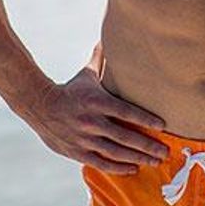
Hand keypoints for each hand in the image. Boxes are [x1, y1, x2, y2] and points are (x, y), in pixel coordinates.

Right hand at [28, 62, 167, 175]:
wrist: (40, 106)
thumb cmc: (70, 90)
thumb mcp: (86, 74)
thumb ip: (102, 59)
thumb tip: (111, 37)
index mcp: (96, 101)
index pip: (125, 111)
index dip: (144, 119)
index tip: (162, 125)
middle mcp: (91, 121)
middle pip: (124, 136)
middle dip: (146, 145)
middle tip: (165, 151)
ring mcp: (84, 139)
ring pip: (115, 152)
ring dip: (137, 158)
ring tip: (155, 161)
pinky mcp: (77, 152)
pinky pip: (101, 163)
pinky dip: (118, 167)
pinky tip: (134, 168)